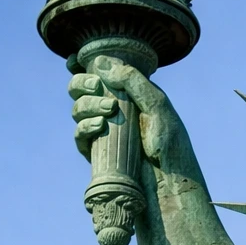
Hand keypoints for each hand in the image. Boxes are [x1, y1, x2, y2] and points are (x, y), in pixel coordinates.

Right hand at [68, 55, 200, 178]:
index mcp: (126, 93)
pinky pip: (79, 135)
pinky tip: (99, 125)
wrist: (170, 182)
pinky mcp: (97, 152)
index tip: (75, 61)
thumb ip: (132, 80)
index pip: (98, 75)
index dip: (81, 66)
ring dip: (87, 104)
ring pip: (78, 109)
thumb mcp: (157, 105)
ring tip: (109, 111)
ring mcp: (103, 131)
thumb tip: (100, 62)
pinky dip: (85, 127)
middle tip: (96, 86)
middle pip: (80, 89)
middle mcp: (112, 110)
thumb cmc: (170, 144)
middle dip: (81, 83)